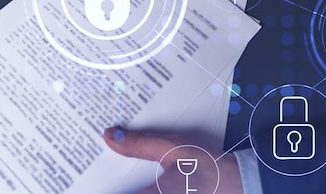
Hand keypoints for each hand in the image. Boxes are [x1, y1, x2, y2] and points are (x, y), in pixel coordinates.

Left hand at [103, 127, 243, 193]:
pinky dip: (144, 192)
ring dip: (133, 189)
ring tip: (124, 182)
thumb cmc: (209, 167)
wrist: (242, 185)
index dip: (98, 188)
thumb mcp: (173, 148)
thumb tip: (110, 136)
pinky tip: (143, 184)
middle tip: (94, 180)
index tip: (82, 183)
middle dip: (115, 188)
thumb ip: (139, 145)